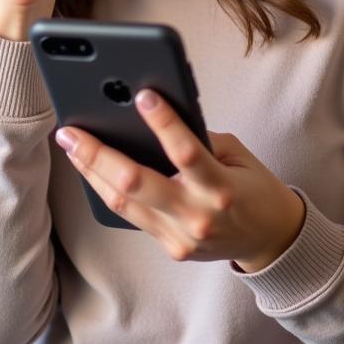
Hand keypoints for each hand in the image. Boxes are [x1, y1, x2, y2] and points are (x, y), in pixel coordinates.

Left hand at [54, 90, 306, 271]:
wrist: (272, 242)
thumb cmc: (255, 190)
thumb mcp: (238, 156)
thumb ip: (201, 139)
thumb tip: (156, 119)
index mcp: (221, 188)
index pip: (187, 152)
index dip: (163, 123)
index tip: (143, 96)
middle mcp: (197, 216)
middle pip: (137, 183)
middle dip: (98, 154)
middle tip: (71, 131)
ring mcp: (180, 237)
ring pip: (124, 202)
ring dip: (92, 171)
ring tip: (71, 146)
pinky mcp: (170, 248)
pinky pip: (131, 216)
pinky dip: (108, 190)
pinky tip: (91, 170)